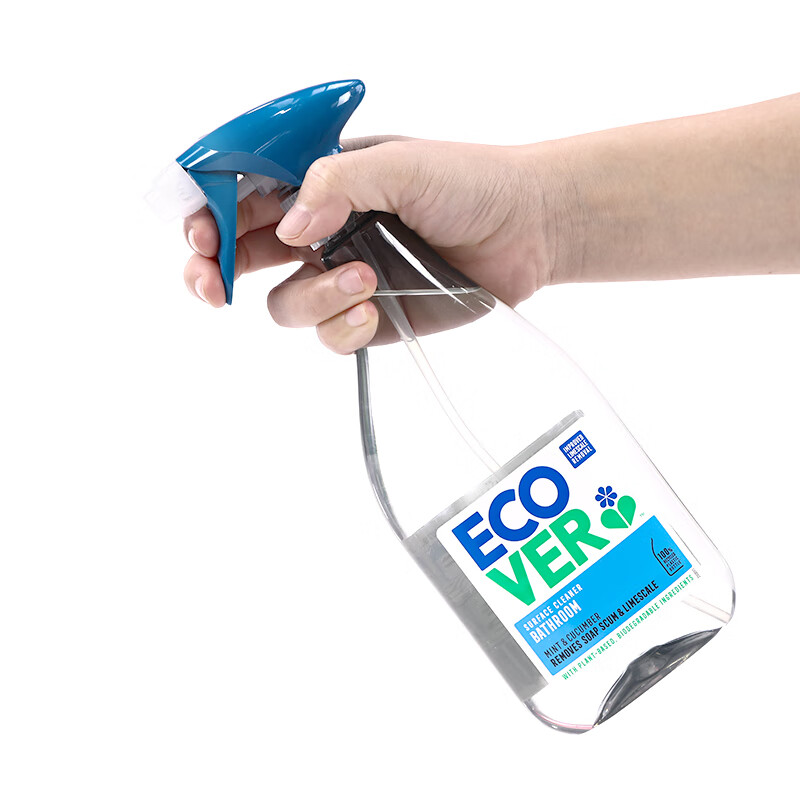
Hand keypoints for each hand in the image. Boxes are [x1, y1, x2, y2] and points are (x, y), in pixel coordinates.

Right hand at [182, 137, 555, 352]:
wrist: (526, 228)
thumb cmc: (470, 182)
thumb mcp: (400, 164)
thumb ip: (337, 182)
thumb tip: (287, 227)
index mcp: (319, 183)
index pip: (243, 196)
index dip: (209, 215)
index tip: (201, 236)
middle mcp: (322, 231)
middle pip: (242, 257)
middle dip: (214, 272)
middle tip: (214, 284)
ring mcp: (342, 277)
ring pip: (285, 303)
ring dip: (312, 297)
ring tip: (363, 280)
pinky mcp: (368, 317)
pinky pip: (328, 336)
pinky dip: (341, 327)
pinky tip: (372, 310)